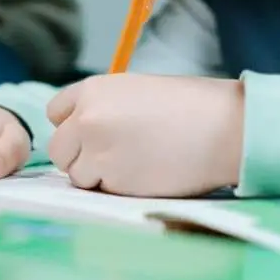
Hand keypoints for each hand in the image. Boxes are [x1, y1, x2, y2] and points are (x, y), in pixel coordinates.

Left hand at [46, 74, 243, 196]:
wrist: (224, 127)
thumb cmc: (190, 106)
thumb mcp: (135, 90)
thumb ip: (103, 107)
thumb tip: (82, 130)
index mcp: (93, 89)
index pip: (55, 112)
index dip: (72, 126)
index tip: (90, 134)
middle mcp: (87, 118)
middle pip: (59, 149)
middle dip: (79, 156)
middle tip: (112, 156)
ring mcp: (97, 151)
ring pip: (76, 174)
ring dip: (97, 175)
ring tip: (134, 163)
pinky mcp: (113, 180)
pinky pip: (101, 190)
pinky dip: (117, 188)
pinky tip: (145, 173)